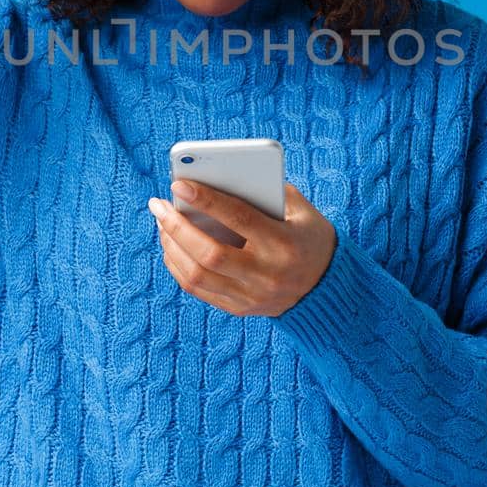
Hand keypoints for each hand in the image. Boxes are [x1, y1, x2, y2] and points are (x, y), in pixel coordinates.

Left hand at [147, 180, 337, 317]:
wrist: (327, 288)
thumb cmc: (309, 237)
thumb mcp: (301, 210)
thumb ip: (267, 192)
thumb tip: (216, 178)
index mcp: (284, 243)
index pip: (239, 219)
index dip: (206, 200)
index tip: (178, 184)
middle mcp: (266, 274)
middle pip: (210, 253)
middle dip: (177, 227)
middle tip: (158, 205)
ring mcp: (252, 296)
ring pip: (198, 275)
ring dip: (172, 246)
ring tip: (161, 223)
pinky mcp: (240, 308)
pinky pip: (199, 290)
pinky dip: (179, 266)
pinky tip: (171, 245)